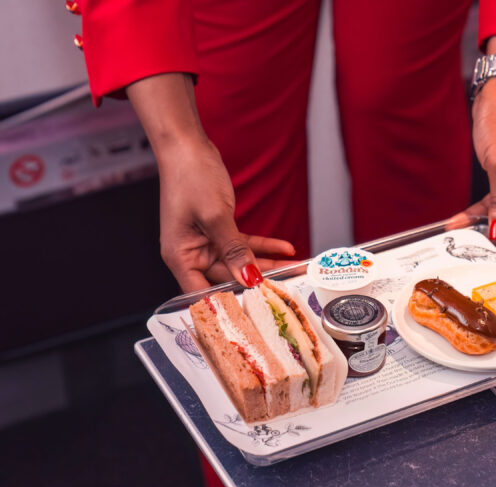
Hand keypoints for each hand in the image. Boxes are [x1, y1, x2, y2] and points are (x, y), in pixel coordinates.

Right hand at [158, 136, 295, 291]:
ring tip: (294, 267)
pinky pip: (244, 244)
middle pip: (227, 278)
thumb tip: (248, 277)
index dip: (227, 304)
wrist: (188, 146)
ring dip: (267, 263)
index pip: (201, 293)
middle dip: (258, 280)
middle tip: (288, 284)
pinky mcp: (219, 231)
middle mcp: (191, 254)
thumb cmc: (189, 176)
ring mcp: (205, 243)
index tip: (255, 309)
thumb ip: (234, 249)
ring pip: (240, 261)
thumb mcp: (215, 216)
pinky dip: (264, 245)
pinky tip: (285, 247)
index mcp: (179, 257)